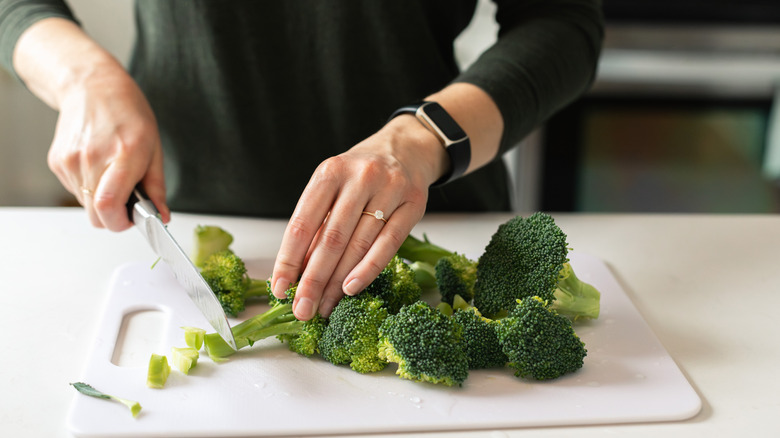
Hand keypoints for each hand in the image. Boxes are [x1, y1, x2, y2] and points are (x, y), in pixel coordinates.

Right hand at [47, 66, 168, 230]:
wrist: (93, 86)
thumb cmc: (128, 114)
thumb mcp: (154, 148)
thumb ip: (156, 187)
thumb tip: (161, 217)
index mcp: (123, 155)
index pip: (109, 206)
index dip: (120, 223)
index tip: (132, 219)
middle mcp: (92, 159)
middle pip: (96, 215)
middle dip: (113, 216)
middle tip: (127, 199)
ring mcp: (70, 160)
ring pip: (85, 205)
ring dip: (101, 200)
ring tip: (112, 173)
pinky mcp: (56, 162)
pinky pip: (75, 191)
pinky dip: (88, 187)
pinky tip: (97, 165)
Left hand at [271, 116, 447, 319]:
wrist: (405, 149)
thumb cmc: (360, 175)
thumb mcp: (332, 187)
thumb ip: (317, 224)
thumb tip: (297, 272)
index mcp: (330, 172)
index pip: (302, 223)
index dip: (288, 260)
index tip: (279, 289)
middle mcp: (360, 177)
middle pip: (331, 239)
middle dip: (313, 280)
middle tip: (302, 310)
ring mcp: (390, 189)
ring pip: (359, 245)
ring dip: (338, 282)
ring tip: (325, 306)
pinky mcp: (413, 205)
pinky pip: (389, 245)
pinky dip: (367, 270)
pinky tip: (351, 289)